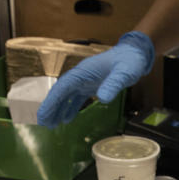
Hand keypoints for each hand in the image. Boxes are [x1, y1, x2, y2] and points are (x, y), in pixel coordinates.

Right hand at [37, 31, 154, 127]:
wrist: (135, 54)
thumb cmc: (129, 61)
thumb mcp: (123, 73)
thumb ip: (113, 84)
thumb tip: (102, 99)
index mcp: (83, 72)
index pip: (62, 88)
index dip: (51, 102)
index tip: (43, 115)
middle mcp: (80, 75)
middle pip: (60, 92)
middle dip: (51, 107)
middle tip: (43, 124)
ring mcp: (84, 80)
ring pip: (66, 96)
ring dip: (58, 109)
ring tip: (51, 125)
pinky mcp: (90, 85)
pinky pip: (76, 97)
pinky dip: (70, 108)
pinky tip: (67, 119)